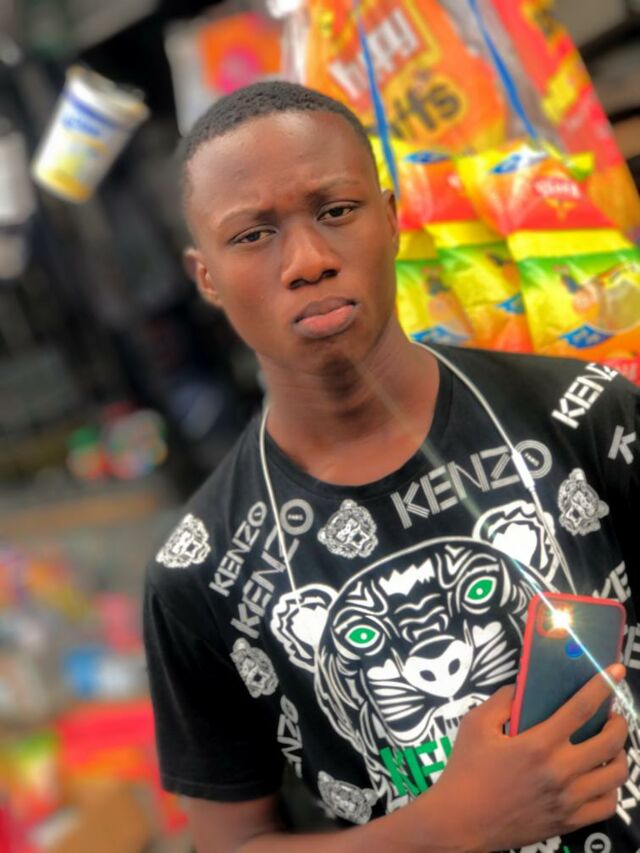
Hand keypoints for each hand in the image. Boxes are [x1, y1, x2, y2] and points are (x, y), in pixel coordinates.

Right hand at [426, 664, 628, 851]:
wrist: (461, 822)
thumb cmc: (465, 769)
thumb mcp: (475, 724)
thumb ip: (502, 700)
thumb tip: (523, 686)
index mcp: (537, 744)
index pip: (581, 709)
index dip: (602, 686)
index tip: (615, 671)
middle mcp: (559, 771)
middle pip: (609, 742)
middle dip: (618, 723)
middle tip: (612, 716)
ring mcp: (568, 800)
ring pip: (615, 776)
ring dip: (619, 755)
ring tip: (608, 747)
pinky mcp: (568, 822)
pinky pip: (607, 806)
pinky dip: (611, 789)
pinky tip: (600, 778)